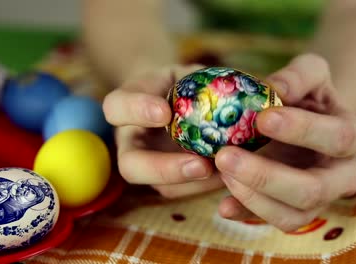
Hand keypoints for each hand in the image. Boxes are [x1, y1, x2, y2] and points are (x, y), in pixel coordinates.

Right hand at [103, 65, 225, 197]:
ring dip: (193, 183)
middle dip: (163, 169)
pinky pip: (184, 192)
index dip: (136, 111)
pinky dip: (207, 186)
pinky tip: (229, 173)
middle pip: (130, 165)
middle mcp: (130, 142)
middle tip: (200, 164)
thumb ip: (198, 79)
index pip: (116, 107)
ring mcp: (149, 167)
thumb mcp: (184, 72)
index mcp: (125, 107)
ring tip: (224, 171)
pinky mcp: (169, 182)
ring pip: (159, 187)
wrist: (176, 104)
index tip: (164, 112)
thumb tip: (238, 90)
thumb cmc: (180, 82)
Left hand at [215, 54, 355, 231]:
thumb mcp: (309, 74)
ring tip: (220, 170)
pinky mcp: (292, 212)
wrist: (303, 121)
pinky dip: (244, 215)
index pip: (336, 138)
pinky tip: (222, 204)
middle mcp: (340, 176)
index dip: (301, 130)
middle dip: (265, 175)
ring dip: (251, 197)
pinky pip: (271, 222)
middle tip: (224, 155)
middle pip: (311, 189)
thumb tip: (273, 88)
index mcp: (351, 137)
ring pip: (292, 216)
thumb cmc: (307, 96)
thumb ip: (297, 76)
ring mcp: (317, 200)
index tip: (263, 118)